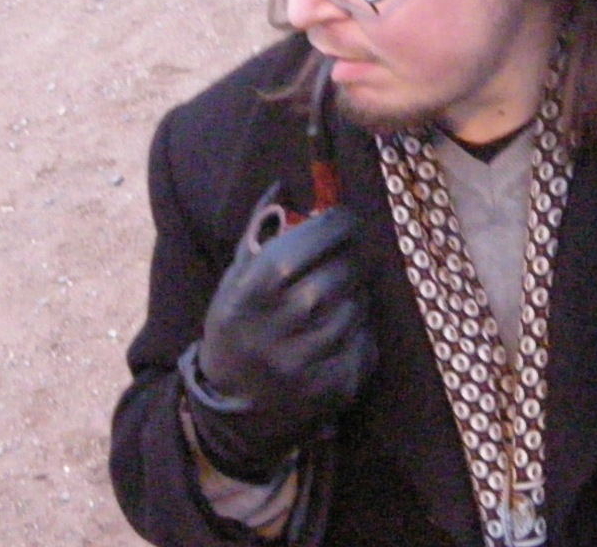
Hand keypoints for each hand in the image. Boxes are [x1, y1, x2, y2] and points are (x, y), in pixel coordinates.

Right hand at [181, 205, 376, 481]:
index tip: (344, 218)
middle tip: (347, 257)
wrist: (229, 411)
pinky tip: (340, 332)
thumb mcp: (235, 280)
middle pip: (340, 273)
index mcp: (252, 293)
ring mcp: (307, 363)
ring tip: (338, 297)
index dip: (335, 224)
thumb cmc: (237, 328)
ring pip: (357, 307)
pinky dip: (361, 331)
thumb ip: (259, 230)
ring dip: (356, 295)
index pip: (309, 242)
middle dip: (350, 258)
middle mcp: (279, 328)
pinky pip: (366, 343)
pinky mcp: (332, 389)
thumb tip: (284, 184)